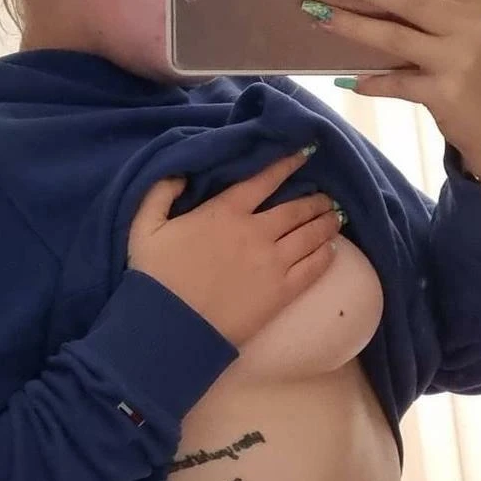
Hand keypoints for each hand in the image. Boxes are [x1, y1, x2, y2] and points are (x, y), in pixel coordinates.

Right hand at [128, 150, 343, 347]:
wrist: (171, 327)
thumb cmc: (154, 279)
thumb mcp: (145, 226)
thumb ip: (160, 192)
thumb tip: (181, 173)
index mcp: (225, 212)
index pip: (263, 180)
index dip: (286, 164)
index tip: (305, 154)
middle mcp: (256, 232)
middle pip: (295, 209)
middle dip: (314, 200)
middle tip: (327, 197)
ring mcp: (272, 263)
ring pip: (309, 235)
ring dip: (325, 224)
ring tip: (336, 218)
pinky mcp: (281, 293)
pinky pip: (312, 268)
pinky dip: (325, 255)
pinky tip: (331, 250)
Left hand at [303, 0, 480, 185]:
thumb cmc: (474, 73)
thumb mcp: (464, 31)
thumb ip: (430, 12)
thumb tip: (370, 4)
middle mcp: (468, 22)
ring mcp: (458, 58)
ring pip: (394, 37)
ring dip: (352, 26)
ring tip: (320, 18)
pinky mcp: (446, 92)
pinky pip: (399, 84)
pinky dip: (374, 83)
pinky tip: (352, 81)